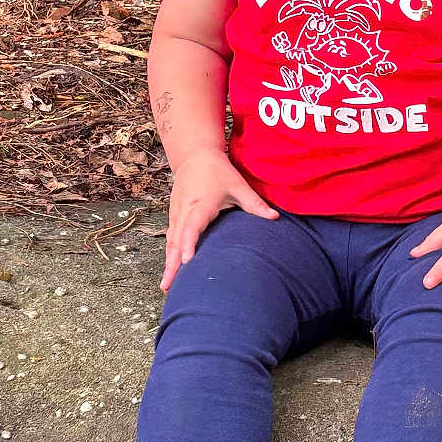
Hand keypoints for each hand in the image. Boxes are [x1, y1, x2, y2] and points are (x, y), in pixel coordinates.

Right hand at [161, 150, 276, 291]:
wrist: (196, 155)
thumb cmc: (218, 171)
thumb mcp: (238, 185)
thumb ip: (255, 204)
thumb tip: (275, 218)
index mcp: (200, 204)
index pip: (192, 226)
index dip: (189, 244)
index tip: (187, 261)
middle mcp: (184, 211)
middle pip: (177, 240)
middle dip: (173, 264)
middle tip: (169, 286)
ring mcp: (176, 214)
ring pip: (170, 242)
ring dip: (168, 263)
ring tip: (166, 286)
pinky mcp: (174, 216)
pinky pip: (170, 238)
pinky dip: (169, 255)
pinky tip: (170, 271)